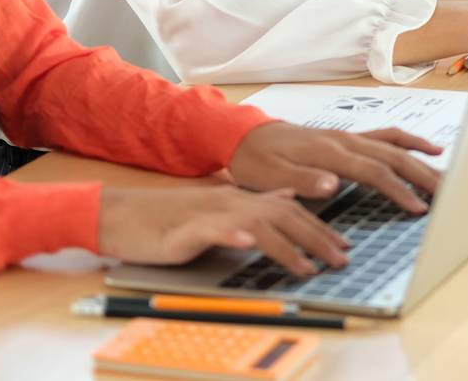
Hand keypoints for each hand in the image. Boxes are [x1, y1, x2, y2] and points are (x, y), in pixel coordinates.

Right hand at [98, 185, 349, 275]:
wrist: (123, 216)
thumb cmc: (168, 220)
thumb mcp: (218, 212)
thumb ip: (253, 206)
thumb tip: (285, 201)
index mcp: (241, 200)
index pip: (290, 212)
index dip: (320, 228)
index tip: (343, 245)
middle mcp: (233, 202)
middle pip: (284, 216)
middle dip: (317, 238)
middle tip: (341, 259)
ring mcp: (212, 212)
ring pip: (258, 224)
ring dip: (286, 246)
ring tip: (308, 266)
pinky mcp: (188, 227)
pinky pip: (216, 229)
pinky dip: (234, 236)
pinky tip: (248, 244)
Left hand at [228, 122, 442, 214]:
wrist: (244, 136)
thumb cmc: (256, 161)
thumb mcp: (269, 177)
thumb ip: (303, 181)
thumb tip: (334, 185)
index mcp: (329, 152)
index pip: (373, 172)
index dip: (398, 190)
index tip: (418, 209)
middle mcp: (345, 140)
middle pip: (394, 156)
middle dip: (423, 175)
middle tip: (447, 196)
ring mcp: (349, 137)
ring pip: (395, 145)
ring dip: (423, 160)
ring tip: (446, 176)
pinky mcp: (349, 138)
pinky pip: (387, 136)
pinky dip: (410, 142)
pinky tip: (428, 150)